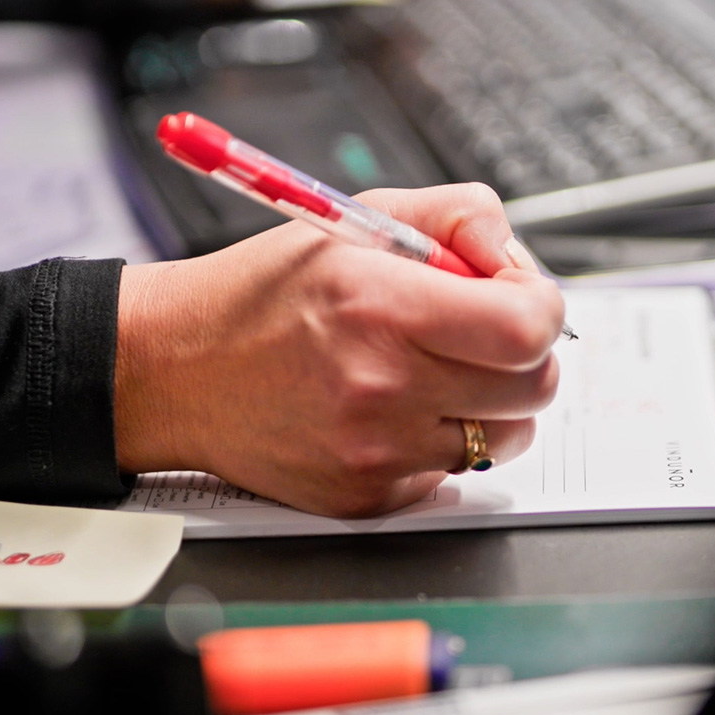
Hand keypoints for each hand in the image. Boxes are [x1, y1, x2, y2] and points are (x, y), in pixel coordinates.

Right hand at [113, 183, 563, 516]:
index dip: (540, 306)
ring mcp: (377, 451)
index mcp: (382, 305)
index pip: (528, 326)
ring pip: (506, 438)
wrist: (174, 371)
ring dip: (492, 404)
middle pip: (534, 386)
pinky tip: (393, 411)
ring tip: (437, 374)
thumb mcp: (357, 218)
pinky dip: (440, 441)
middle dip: (525, 355)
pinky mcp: (367, 498)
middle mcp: (382, 385)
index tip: (519, 296)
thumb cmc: (265, 295)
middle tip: (484, 334)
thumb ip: (457, 216)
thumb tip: (515, 255)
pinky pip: (452, 472)